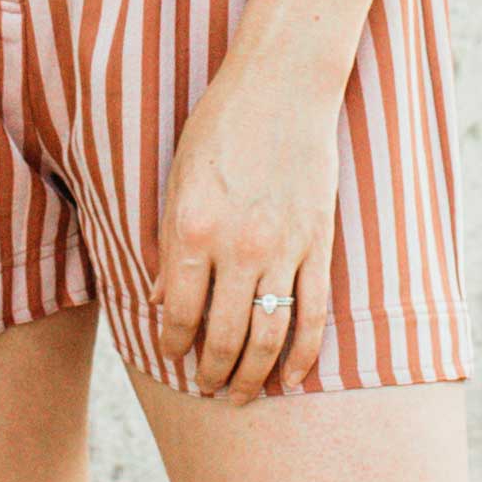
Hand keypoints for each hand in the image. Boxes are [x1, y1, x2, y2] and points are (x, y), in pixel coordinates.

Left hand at [154, 37, 340, 401]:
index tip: (171, 355)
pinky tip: (292, 377)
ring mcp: (283, 249)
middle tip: (206, 388)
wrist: (281, 87)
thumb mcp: (178, 181)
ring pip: (267, 335)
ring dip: (252, 375)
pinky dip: (303, 353)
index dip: (173, 344)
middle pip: (223, 335)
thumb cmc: (220, 128)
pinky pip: (313, 314)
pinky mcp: (318, 244)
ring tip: (241, 394)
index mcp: (193, 229)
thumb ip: (170, 246)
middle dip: (211, 372)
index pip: (179, 312)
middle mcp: (237, 247)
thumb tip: (162, 300)